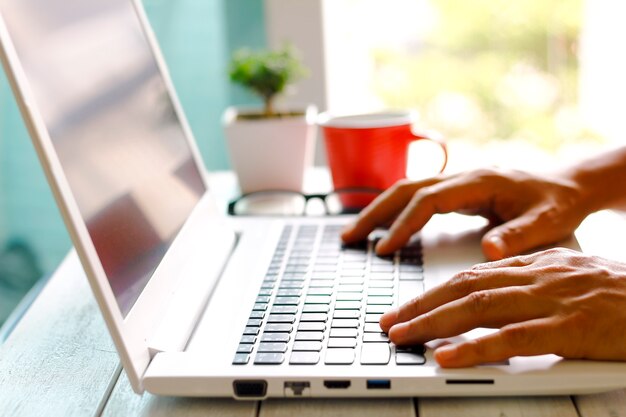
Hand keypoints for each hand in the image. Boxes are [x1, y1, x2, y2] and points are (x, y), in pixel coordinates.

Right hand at [341, 168, 590, 259]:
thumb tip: (490, 250)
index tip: (385, 249)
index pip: (428, 201)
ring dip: (378, 210)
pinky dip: (394, 211)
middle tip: (348, 237)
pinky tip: (384, 228)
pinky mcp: (456, 191)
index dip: (403, 224)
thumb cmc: (557, 204)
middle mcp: (462, 177)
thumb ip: (520, 235)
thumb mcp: (548, 222)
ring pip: (406, 190)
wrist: (567, 186)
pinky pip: (416, 197)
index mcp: (479, 181)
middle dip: (374, 212)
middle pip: (405, 189)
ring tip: (354, 233)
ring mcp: (457, 182)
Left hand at [380, 248, 625, 366]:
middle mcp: (537, 278)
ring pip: (479, 308)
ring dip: (434, 323)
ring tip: (403, 337)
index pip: (471, 276)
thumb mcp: (571, 278)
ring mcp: (552, 301)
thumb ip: (532, 283)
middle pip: (465, 288)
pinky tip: (447, 358)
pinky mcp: (570, 330)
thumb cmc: (622, 296)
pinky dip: (476, 348)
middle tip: (389, 323)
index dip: (433, 291)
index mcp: (535, 266)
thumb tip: (492, 294)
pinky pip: (513, 339)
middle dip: (421, 306)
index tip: (406, 307)